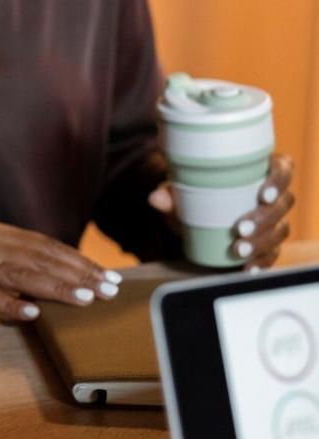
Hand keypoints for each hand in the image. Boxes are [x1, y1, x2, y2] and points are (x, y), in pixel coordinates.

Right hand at [0, 222, 119, 320]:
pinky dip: (8, 303)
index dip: (79, 261)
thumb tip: (63, 272)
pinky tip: (30, 312)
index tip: (108, 276)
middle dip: (78, 275)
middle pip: (40, 259)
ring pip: (19, 274)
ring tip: (83, 299)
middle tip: (108, 290)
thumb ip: (17, 256)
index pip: (47, 246)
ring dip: (54, 287)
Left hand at [148, 153, 295, 267]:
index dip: (278, 181)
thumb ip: (169, 193)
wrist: (195, 217)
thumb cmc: (195, 194)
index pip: (282, 170)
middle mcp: (272, 196)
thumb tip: (156, 199)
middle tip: (240, 228)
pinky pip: (273, 254)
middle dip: (265, 218)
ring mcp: (274, 221)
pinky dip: (261, 262)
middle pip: (283, 205)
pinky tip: (248, 268)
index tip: (263, 194)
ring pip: (280, 230)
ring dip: (261, 242)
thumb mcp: (182, 191)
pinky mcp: (269, 244)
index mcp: (259, 172)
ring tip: (238, 249)